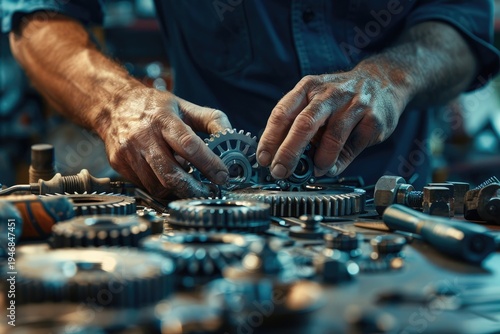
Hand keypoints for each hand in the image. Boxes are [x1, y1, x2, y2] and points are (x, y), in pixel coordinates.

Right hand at [97, 87, 231, 198]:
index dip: (208, 163)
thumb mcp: (185, 106)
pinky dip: (161, 187)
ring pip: (157, 185)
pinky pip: (145, 186)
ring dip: (177, 190)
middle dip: (193, 188)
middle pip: (171, 173)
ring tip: (189, 184)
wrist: (113, 105)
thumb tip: (231, 137)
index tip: (222, 176)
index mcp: (163, 119)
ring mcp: (129, 152)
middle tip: (209, 192)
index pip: (189, 145)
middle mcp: (144, 136)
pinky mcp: (119, 164)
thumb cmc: (154, 107)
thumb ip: (211, 119)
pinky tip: (168, 178)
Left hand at [256, 64, 408, 178]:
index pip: (282, 113)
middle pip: (304, 125)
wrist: (384, 81)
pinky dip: (339, 162)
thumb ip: (298, 124)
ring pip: (331, 138)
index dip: (270, 138)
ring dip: (319, 160)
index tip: (263, 159)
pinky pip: (352, 147)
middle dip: (288, 152)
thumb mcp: (315, 100)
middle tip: (280, 171)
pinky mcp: (373, 119)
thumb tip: (279, 158)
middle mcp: (329, 93)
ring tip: (315, 170)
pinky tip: (332, 166)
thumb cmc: (340, 97)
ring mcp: (353, 105)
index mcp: (308, 87)